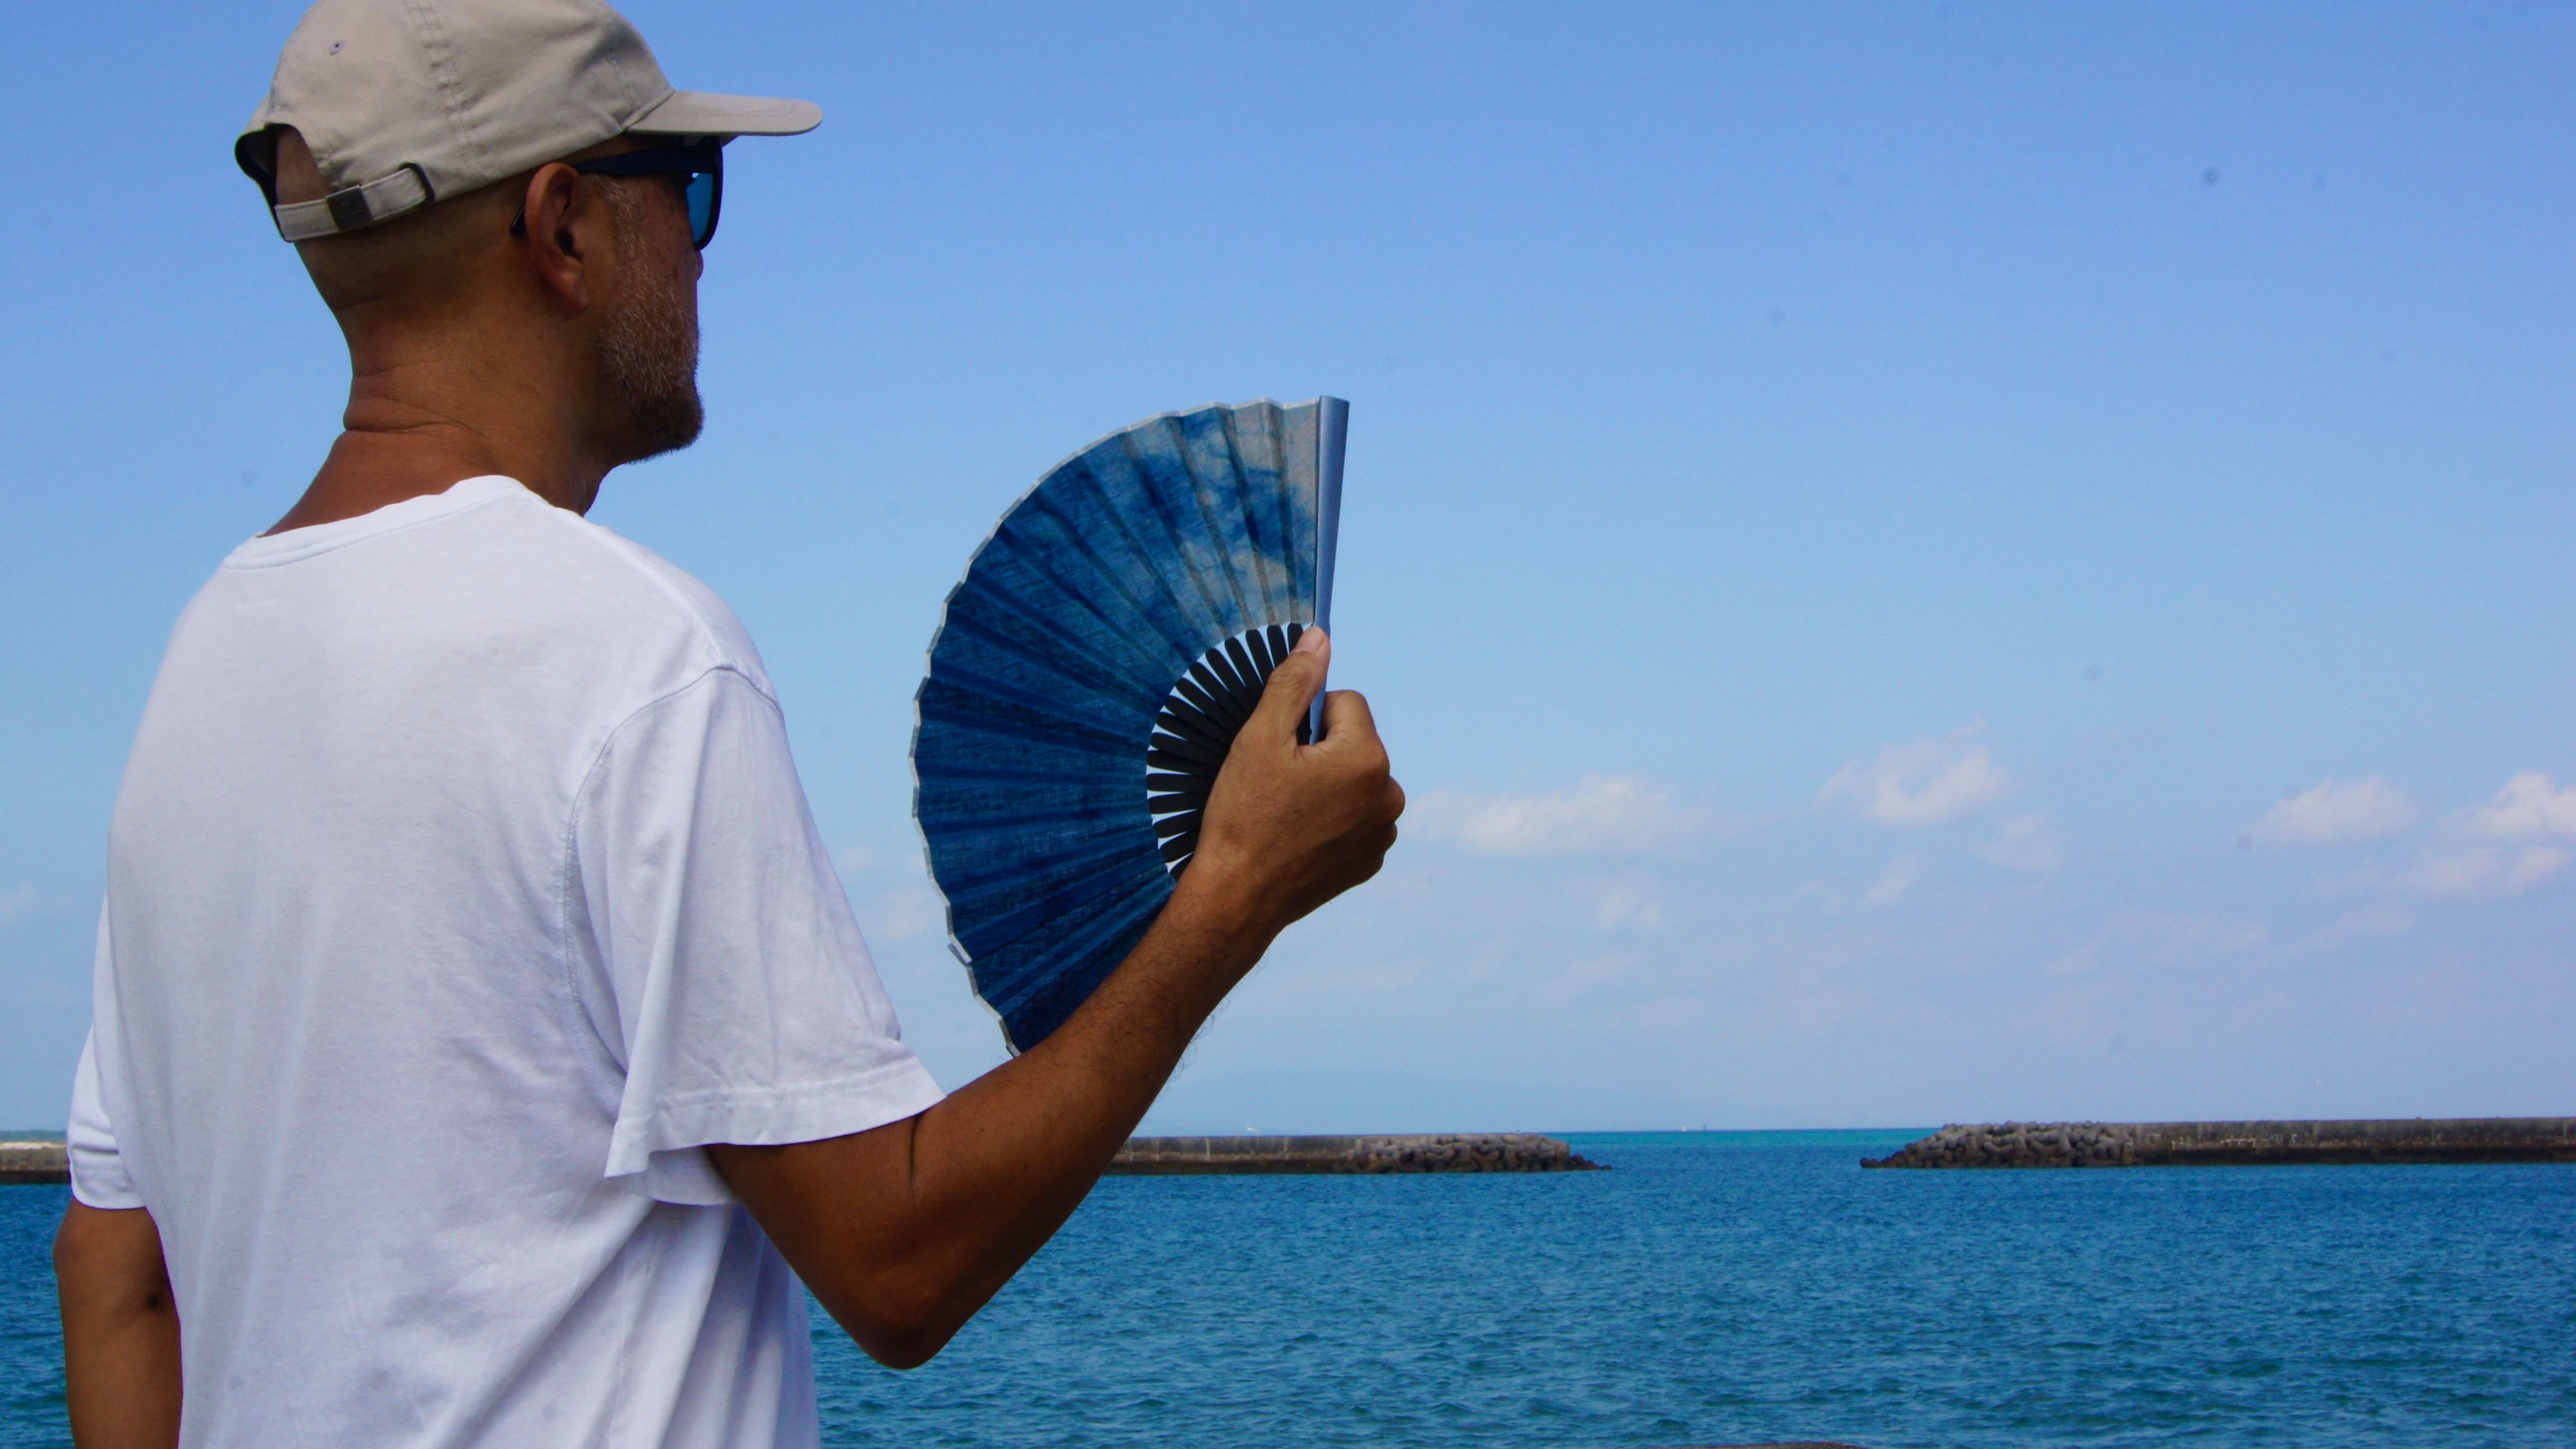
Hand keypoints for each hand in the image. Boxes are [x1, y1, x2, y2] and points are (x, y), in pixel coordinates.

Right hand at [1181, 628, 1403, 938]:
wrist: (1236, 899)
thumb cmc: (1244, 817)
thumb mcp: (1260, 738)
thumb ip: (1294, 683)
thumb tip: (1320, 638)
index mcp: (1368, 758)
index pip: (1345, 703)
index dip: (1306, 720)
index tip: (1280, 750)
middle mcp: (1389, 795)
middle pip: (1353, 742)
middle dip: (1320, 752)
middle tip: (1278, 784)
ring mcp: (1382, 833)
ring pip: (1354, 780)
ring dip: (1326, 785)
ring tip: (1286, 813)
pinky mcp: (1370, 861)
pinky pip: (1354, 818)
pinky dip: (1330, 819)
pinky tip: (1297, 837)